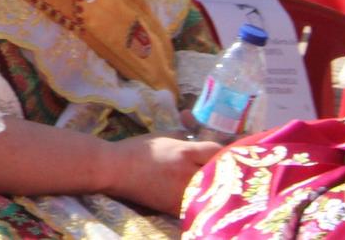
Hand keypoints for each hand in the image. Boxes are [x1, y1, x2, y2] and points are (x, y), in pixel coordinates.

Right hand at [101, 135, 221, 213]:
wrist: (115, 170)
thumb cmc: (137, 149)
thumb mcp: (163, 136)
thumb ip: (186, 138)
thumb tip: (203, 138)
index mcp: (184, 152)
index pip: (218, 152)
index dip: (226, 151)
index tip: (226, 152)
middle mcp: (188, 173)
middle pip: (221, 173)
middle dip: (226, 170)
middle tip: (229, 169)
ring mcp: (183, 193)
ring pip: (213, 193)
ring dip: (217, 187)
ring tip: (220, 184)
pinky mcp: (177, 208)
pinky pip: (200, 205)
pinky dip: (204, 201)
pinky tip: (204, 197)